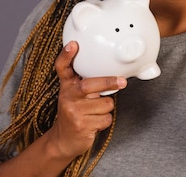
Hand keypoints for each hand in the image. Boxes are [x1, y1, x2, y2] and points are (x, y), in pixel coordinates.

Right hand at [47, 41, 126, 159]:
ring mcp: (73, 111)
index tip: (73, 44)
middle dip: (108, 82)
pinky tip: (95, 122)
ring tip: (95, 112)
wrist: (63, 140)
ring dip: (106, 108)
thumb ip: (86, 83)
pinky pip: (105, 118)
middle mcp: (67, 97)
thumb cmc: (75, 113)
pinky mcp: (81, 125)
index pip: (62, 68)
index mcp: (67, 86)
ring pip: (104, 104)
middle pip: (89, 85)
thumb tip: (113, 75)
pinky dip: (105, 121)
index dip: (66, 55)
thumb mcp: (75, 95)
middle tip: (122, 82)